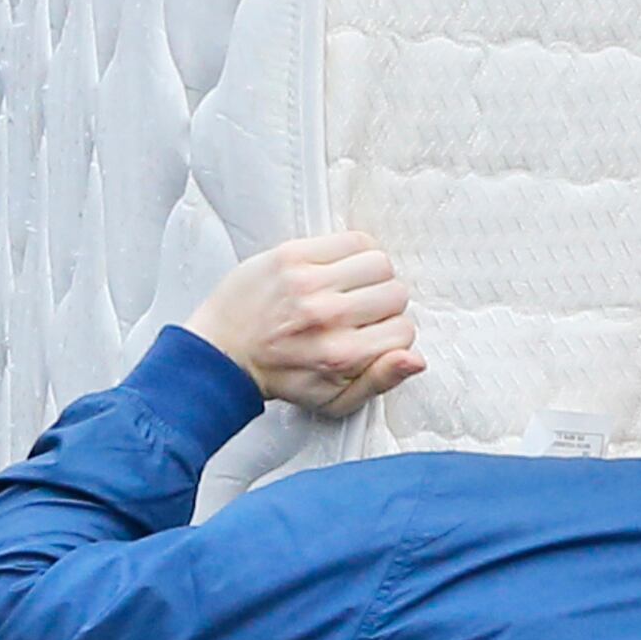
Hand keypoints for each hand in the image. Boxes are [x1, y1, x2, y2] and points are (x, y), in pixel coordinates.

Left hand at [185, 233, 425, 413]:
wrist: (222, 352)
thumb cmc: (282, 377)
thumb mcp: (334, 400)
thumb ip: (380, 382)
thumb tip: (417, 359)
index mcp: (339, 356)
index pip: (404, 331)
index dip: (392, 334)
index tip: (372, 336)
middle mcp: (326, 317)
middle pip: (396, 294)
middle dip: (384, 305)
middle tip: (358, 313)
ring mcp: (308, 283)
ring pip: (380, 263)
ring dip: (373, 276)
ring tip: (350, 289)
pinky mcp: (292, 255)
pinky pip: (354, 239)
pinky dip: (356, 252)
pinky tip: (339, 269)